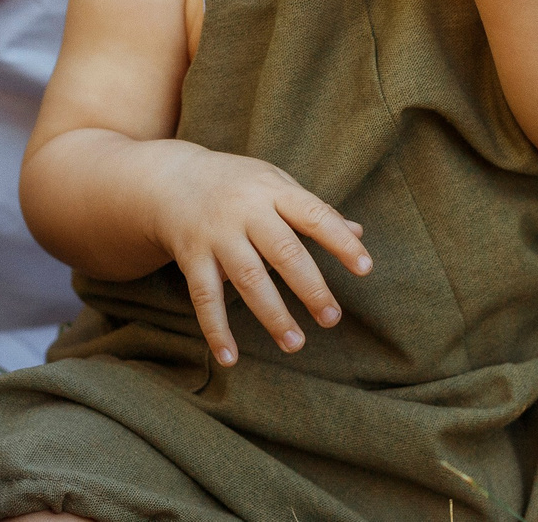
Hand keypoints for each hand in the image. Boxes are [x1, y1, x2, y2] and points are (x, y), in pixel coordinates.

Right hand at [143, 143, 370, 366]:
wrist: (171, 180)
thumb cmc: (238, 185)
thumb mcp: (276, 184)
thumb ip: (313, 210)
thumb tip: (358, 233)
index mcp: (273, 191)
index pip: (314, 215)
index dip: (341, 242)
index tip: (366, 268)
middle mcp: (245, 211)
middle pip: (282, 251)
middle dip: (309, 288)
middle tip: (331, 319)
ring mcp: (216, 234)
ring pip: (248, 278)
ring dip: (272, 314)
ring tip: (295, 344)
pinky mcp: (192, 257)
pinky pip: (204, 297)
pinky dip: (216, 329)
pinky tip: (230, 358)